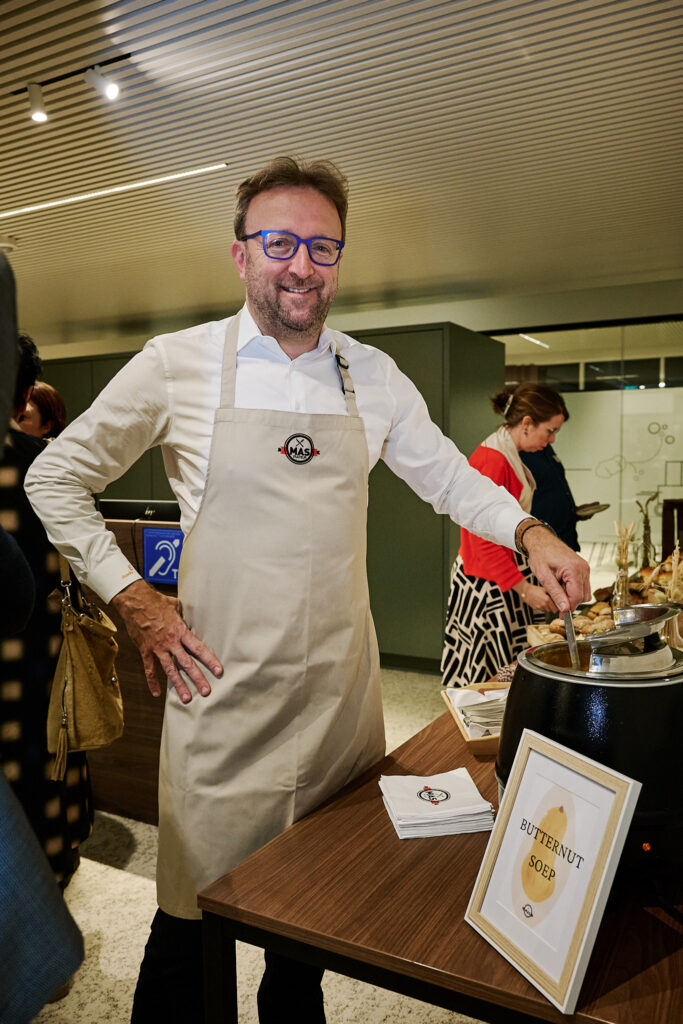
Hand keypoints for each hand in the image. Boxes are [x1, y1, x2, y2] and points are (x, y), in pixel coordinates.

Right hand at [112, 580, 222, 702]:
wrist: (135, 602)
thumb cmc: (156, 601)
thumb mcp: (175, 605)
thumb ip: (185, 613)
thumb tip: (196, 611)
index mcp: (180, 631)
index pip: (198, 648)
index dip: (209, 660)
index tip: (218, 671)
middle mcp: (170, 642)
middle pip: (186, 663)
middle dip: (197, 678)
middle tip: (206, 691)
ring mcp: (157, 648)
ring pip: (170, 670)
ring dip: (179, 685)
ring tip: (187, 698)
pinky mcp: (145, 651)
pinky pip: (149, 670)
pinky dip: (152, 682)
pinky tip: (157, 693)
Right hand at [513, 582, 555, 611]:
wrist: (526, 591)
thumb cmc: (534, 589)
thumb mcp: (544, 589)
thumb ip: (550, 592)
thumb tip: (555, 593)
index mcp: (547, 600)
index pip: (554, 608)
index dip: (555, 609)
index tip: (556, 608)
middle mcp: (544, 604)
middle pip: (549, 610)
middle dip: (550, 608)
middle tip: (549, 604)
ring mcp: (539, 607)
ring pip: (544, 610)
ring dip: (545, 607)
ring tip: (542, 602)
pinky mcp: (534, 608)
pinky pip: (539, 609)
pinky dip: (540, 607)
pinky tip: (538, 602)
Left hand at [522, 528, 590, 611]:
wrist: (541, 541)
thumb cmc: (540, 555)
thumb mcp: (544, 577)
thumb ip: (555, 594)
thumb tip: (565, 609)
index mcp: (574, 569)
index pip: (577, 597)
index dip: (569, 608)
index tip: (561, 616)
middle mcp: (583, 568)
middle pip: (583, 596)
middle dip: (570, 602)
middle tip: (555, 600)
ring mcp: (585, 568)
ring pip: (585, 592)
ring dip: (572, 595)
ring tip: (557, 588)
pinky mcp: (583, 568)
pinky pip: (583, 585)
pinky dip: (573, 589)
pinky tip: (562, 583)